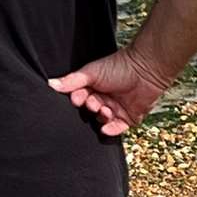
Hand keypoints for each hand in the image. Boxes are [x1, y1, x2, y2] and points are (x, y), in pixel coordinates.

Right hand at [49, 46, 171, 136]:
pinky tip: (106, 128)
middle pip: (90, 111)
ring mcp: (116, 110)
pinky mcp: (128, 118)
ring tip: (105, 109)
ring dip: (101, 117)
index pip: (80, 99)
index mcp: (93, 88)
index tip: (77, 98)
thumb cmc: (119, 66)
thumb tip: (50, 84)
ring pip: (102, 120)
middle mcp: (103, 100)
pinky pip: (117, 129)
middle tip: (94, 103)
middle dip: (91, 108)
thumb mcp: (92, 73)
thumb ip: (72, 81)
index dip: (78, 100)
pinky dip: (111, 130)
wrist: (146, 69)